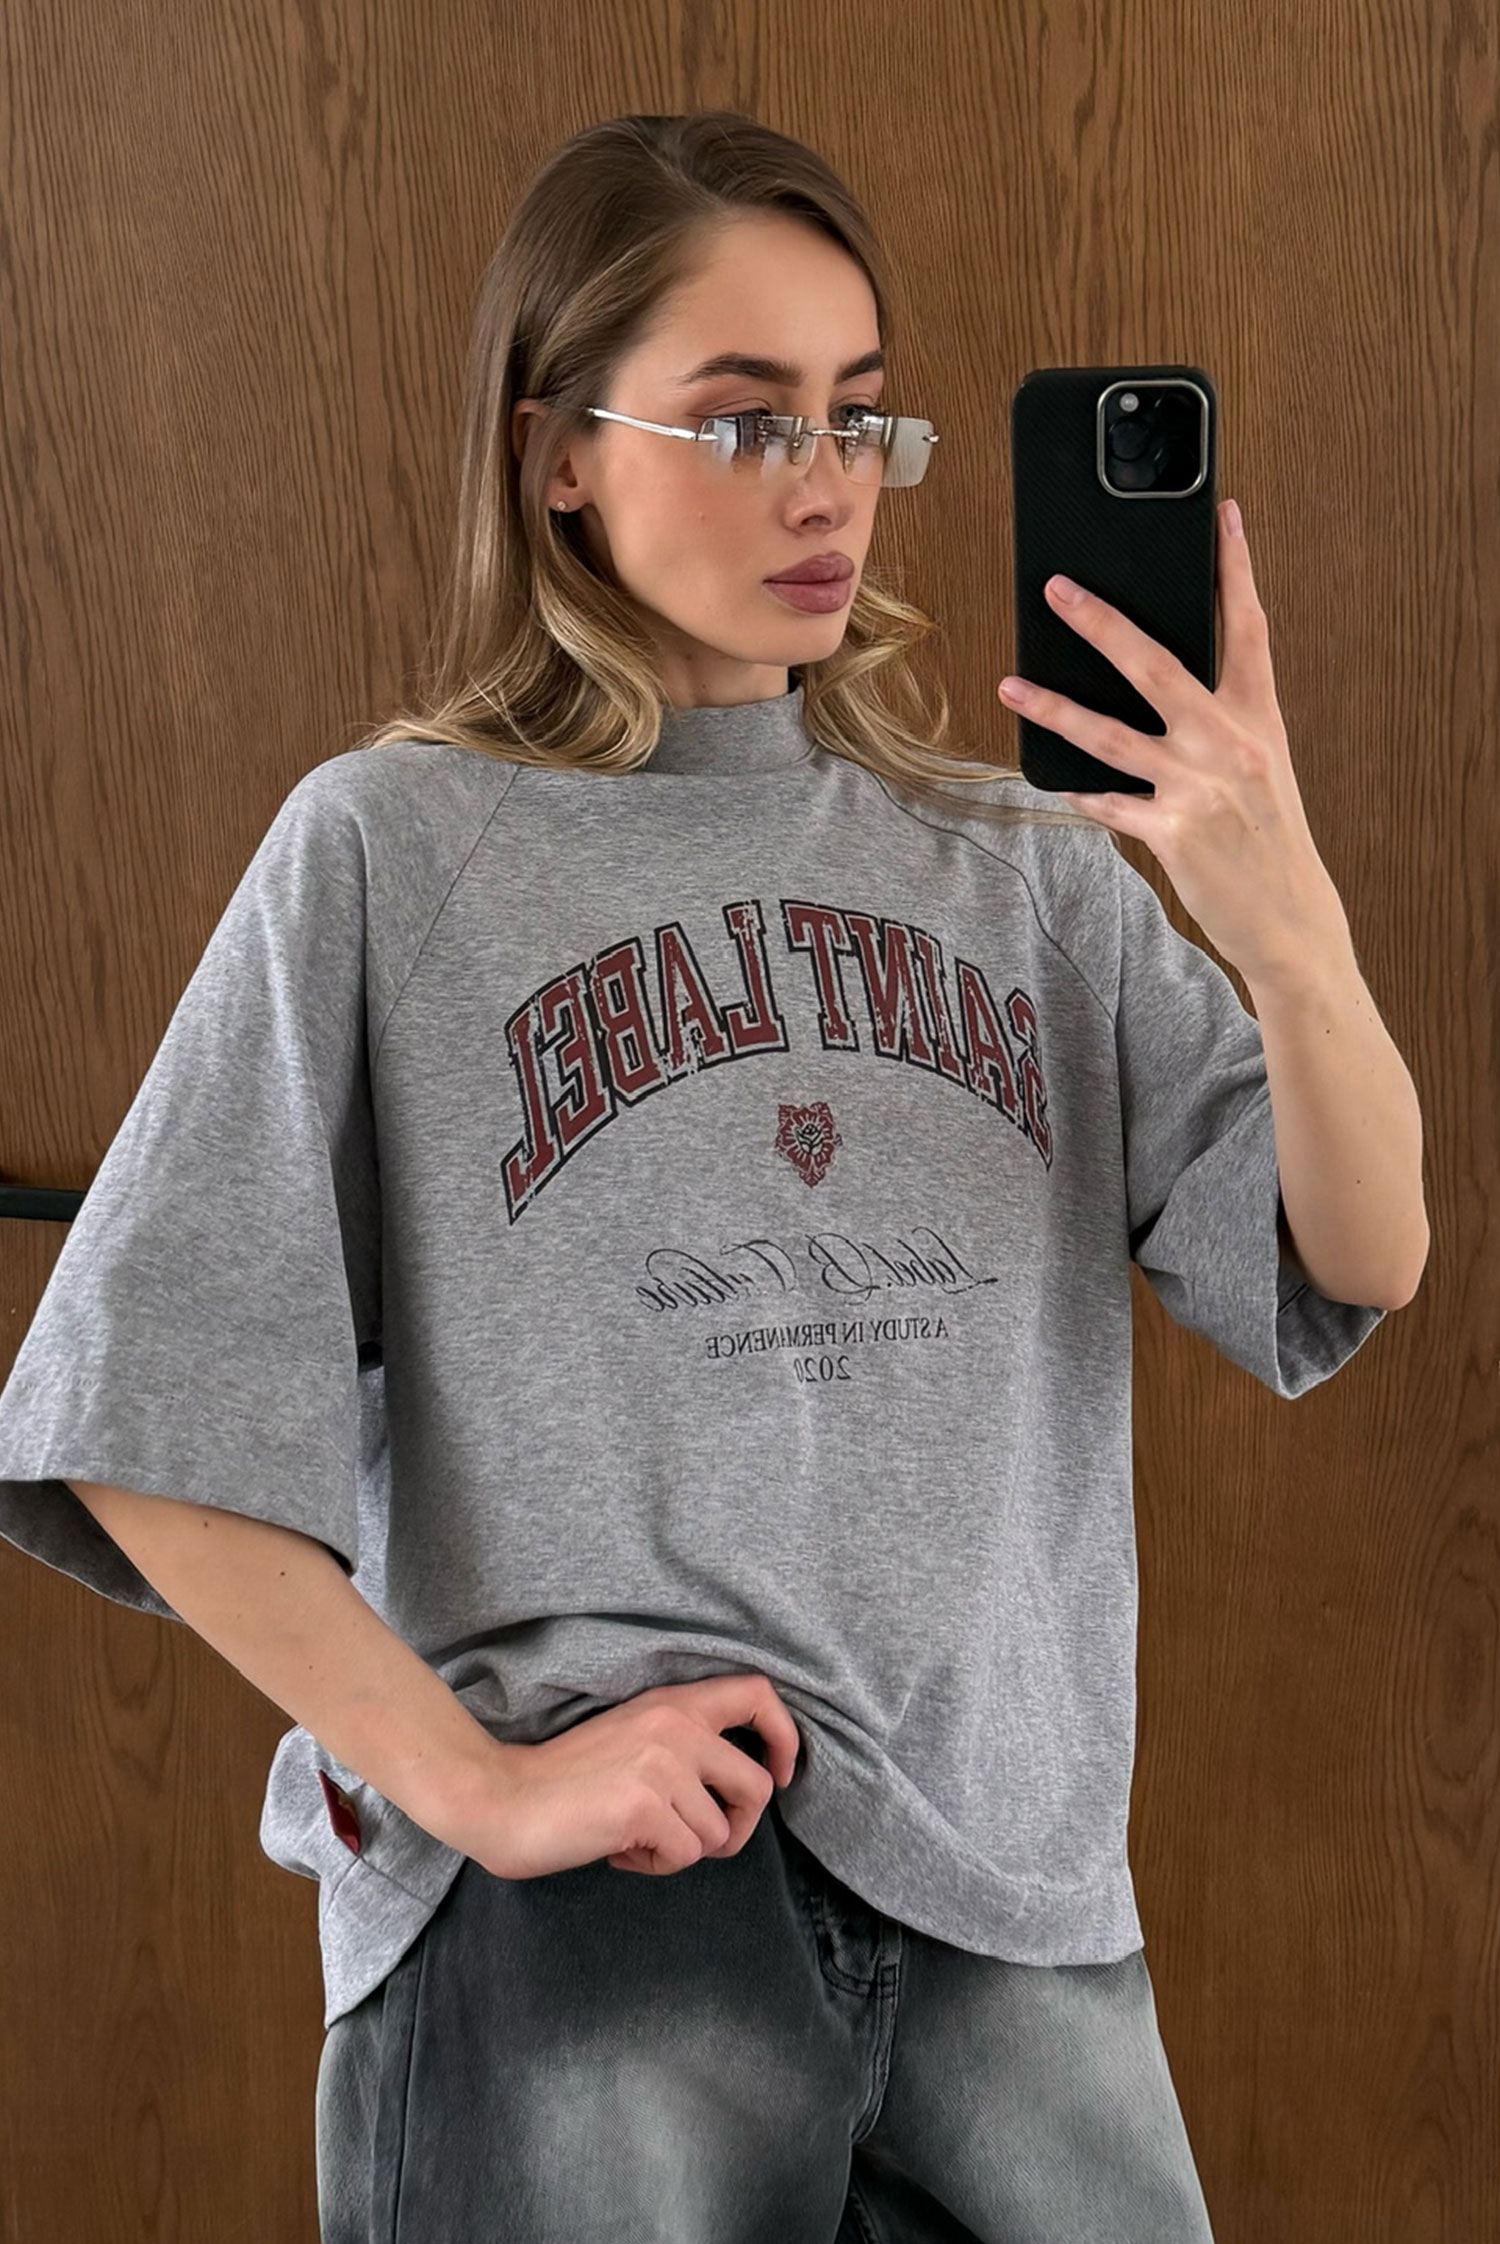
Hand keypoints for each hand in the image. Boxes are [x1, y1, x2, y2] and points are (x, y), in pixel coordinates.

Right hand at [467, 1672, 801, 1881]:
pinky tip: (619, 1849)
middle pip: (757, 1786)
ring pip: (719, 1833)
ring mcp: (663, 1764)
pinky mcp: (646, 1806)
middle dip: (735, 1827)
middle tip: (692, 1838)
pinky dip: (655, 1865)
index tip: (778, 1773)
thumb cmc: (567, 1779)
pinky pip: (685, 1856)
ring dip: (683, 1850)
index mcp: (674, 1703)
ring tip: (636, 1837)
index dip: (785, 1737)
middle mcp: (676, 1726)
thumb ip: (684, 1748)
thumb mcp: (634, 1738)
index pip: (758, 1693)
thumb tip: (735, 1791)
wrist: (504, 1798)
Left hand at [997, 500, 1349, 984]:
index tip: (1224, 515)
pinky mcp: (1172, 832)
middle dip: (1102, 623)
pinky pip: (1107, 802)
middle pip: (1156, 664)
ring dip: (1054, 707)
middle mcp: (1230, 743)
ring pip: (1109, 734)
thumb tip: (1162, 686)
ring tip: (1011, 686)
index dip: (1236, 569)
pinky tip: (1049, 778)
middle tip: (1059, 589)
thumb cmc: (1270, 839)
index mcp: (1259, 718)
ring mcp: (1199, 787)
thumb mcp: (1262, 767)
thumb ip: (1220, 723)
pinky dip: (1078, 791)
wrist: (1291, 919)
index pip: (1248, 628)